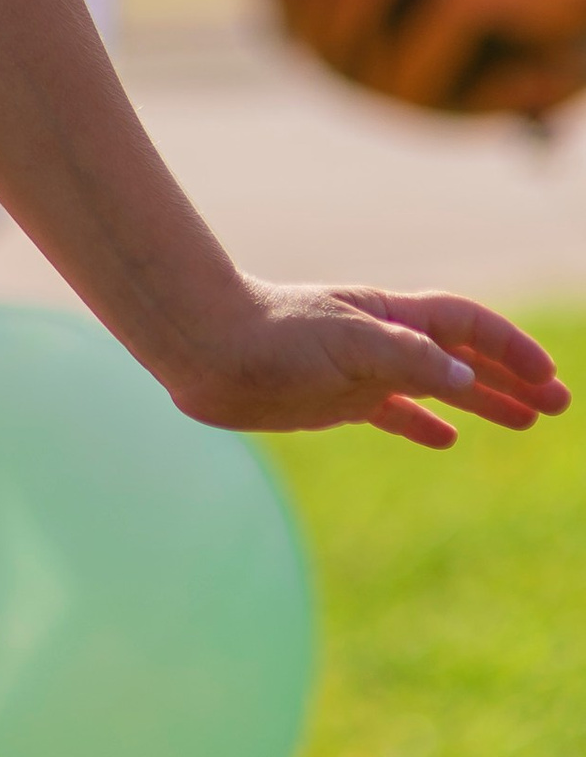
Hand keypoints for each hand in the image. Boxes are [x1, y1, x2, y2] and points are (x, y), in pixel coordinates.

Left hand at [167, 284, 567, 447]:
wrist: (205, 349)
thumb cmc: (272, 336)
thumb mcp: (347, 342)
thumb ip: (407, 356)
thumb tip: (466, 374)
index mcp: (391, 316)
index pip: (467, 325)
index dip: (510, 348)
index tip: (549, 380)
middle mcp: (383, 339)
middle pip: (462, 354)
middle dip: (511, 375)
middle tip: (557, 404)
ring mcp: (362, 369)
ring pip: (438, 383)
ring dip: (482, 398)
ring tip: (524, 420)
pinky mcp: (337, 398)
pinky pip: (395, 411)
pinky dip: (424, 422)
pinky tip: (447, 440)